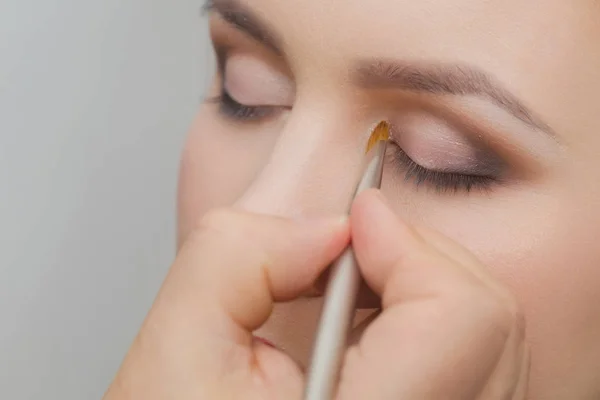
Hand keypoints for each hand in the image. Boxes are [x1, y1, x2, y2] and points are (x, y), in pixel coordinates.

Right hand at [104, 190, 528, 399]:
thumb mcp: (173, 352)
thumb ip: (238, 257)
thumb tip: (325, 229)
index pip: (458, 317)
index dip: (409, 246)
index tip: (356, 222)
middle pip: (489, 322)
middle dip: (413, 257)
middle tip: (349, 250)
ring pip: (491, 342)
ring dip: (420, 287)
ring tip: (352, 289)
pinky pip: (478, 364)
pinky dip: (429, 322)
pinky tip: (371, 326)